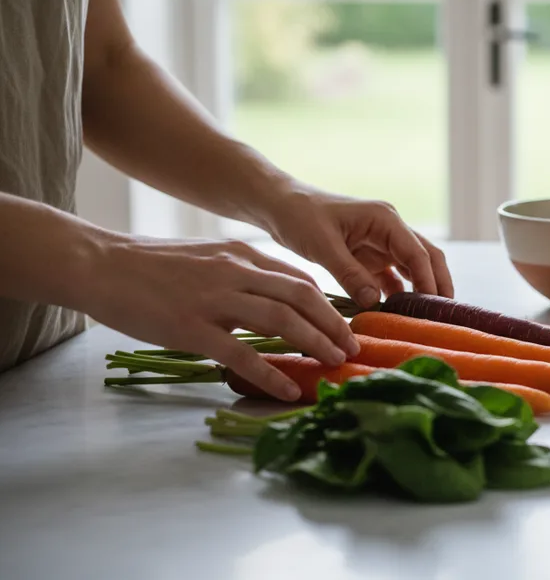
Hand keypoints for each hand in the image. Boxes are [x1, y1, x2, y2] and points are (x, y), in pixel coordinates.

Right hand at [83, 235, 359, 400]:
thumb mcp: (208, 258)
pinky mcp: (191, 328)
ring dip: (315, 343)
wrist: (100, 264)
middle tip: (353, 347)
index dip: (328, 304)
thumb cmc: (152, 266)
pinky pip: (242, 355)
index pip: (299, 278)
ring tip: (335, 363)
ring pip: (281, 320)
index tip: (346, 325)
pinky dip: (271, 374)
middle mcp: (235, 272)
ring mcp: (214, 300)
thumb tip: (275, 299)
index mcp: (241, 255)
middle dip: (334, 324)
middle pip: (302, 296)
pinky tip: (288, 390)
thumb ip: (242, 275)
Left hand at [260, 185, 453, 308]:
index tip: (434, 307)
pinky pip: (392, 278)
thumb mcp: (323, 245)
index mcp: (386, 219)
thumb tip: (374, 303)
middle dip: (438, 285)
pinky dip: (398, 296)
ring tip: (427, 320)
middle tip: (445, 316)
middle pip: (426, 259)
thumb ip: (350, 274)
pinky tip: (399, 316)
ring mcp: (382, 244)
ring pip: (413, 269)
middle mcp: (391, 230)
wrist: (281, 206)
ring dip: (421, 292)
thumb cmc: (300, 216)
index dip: (429, 281)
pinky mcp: (370, 257)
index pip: (417, 253)